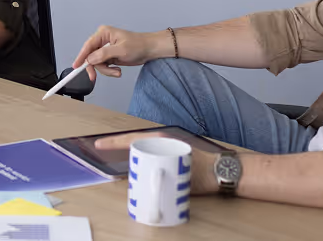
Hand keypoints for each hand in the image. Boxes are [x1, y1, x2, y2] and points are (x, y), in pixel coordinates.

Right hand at [72, 26, 166, 81]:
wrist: (150, 50)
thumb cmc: (138, 45)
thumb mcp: (121, 50)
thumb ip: (104, 54)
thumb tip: (90, 59)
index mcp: (104, 33)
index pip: (88, 45)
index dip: (81, 56)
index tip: (76, 66)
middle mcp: (102, 40)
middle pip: (91, 56)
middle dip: (96, 67)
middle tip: (94, 77)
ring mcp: (106, 49)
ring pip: (97, 63)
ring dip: (106, 70)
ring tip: (117, 72)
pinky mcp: (110, 56)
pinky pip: (103, 66)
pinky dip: (109, 71)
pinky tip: (118, 71)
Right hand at [94, 132, 217, 194]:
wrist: (223, 171)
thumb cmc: (205, 171)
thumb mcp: (180, 175)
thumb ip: (163, 180)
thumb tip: (142, 185)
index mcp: (162, 139)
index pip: (131, 138)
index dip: (113, 142)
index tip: (99, 143)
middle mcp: (163, 141)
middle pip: (134, 142)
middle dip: (117, 147)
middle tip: (103, 154)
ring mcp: (167, 148)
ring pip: (142, 150)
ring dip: (130, 155)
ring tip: (117, 166)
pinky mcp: (171, 156)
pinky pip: (152, 157)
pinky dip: (142, 161)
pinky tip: (138, 172)